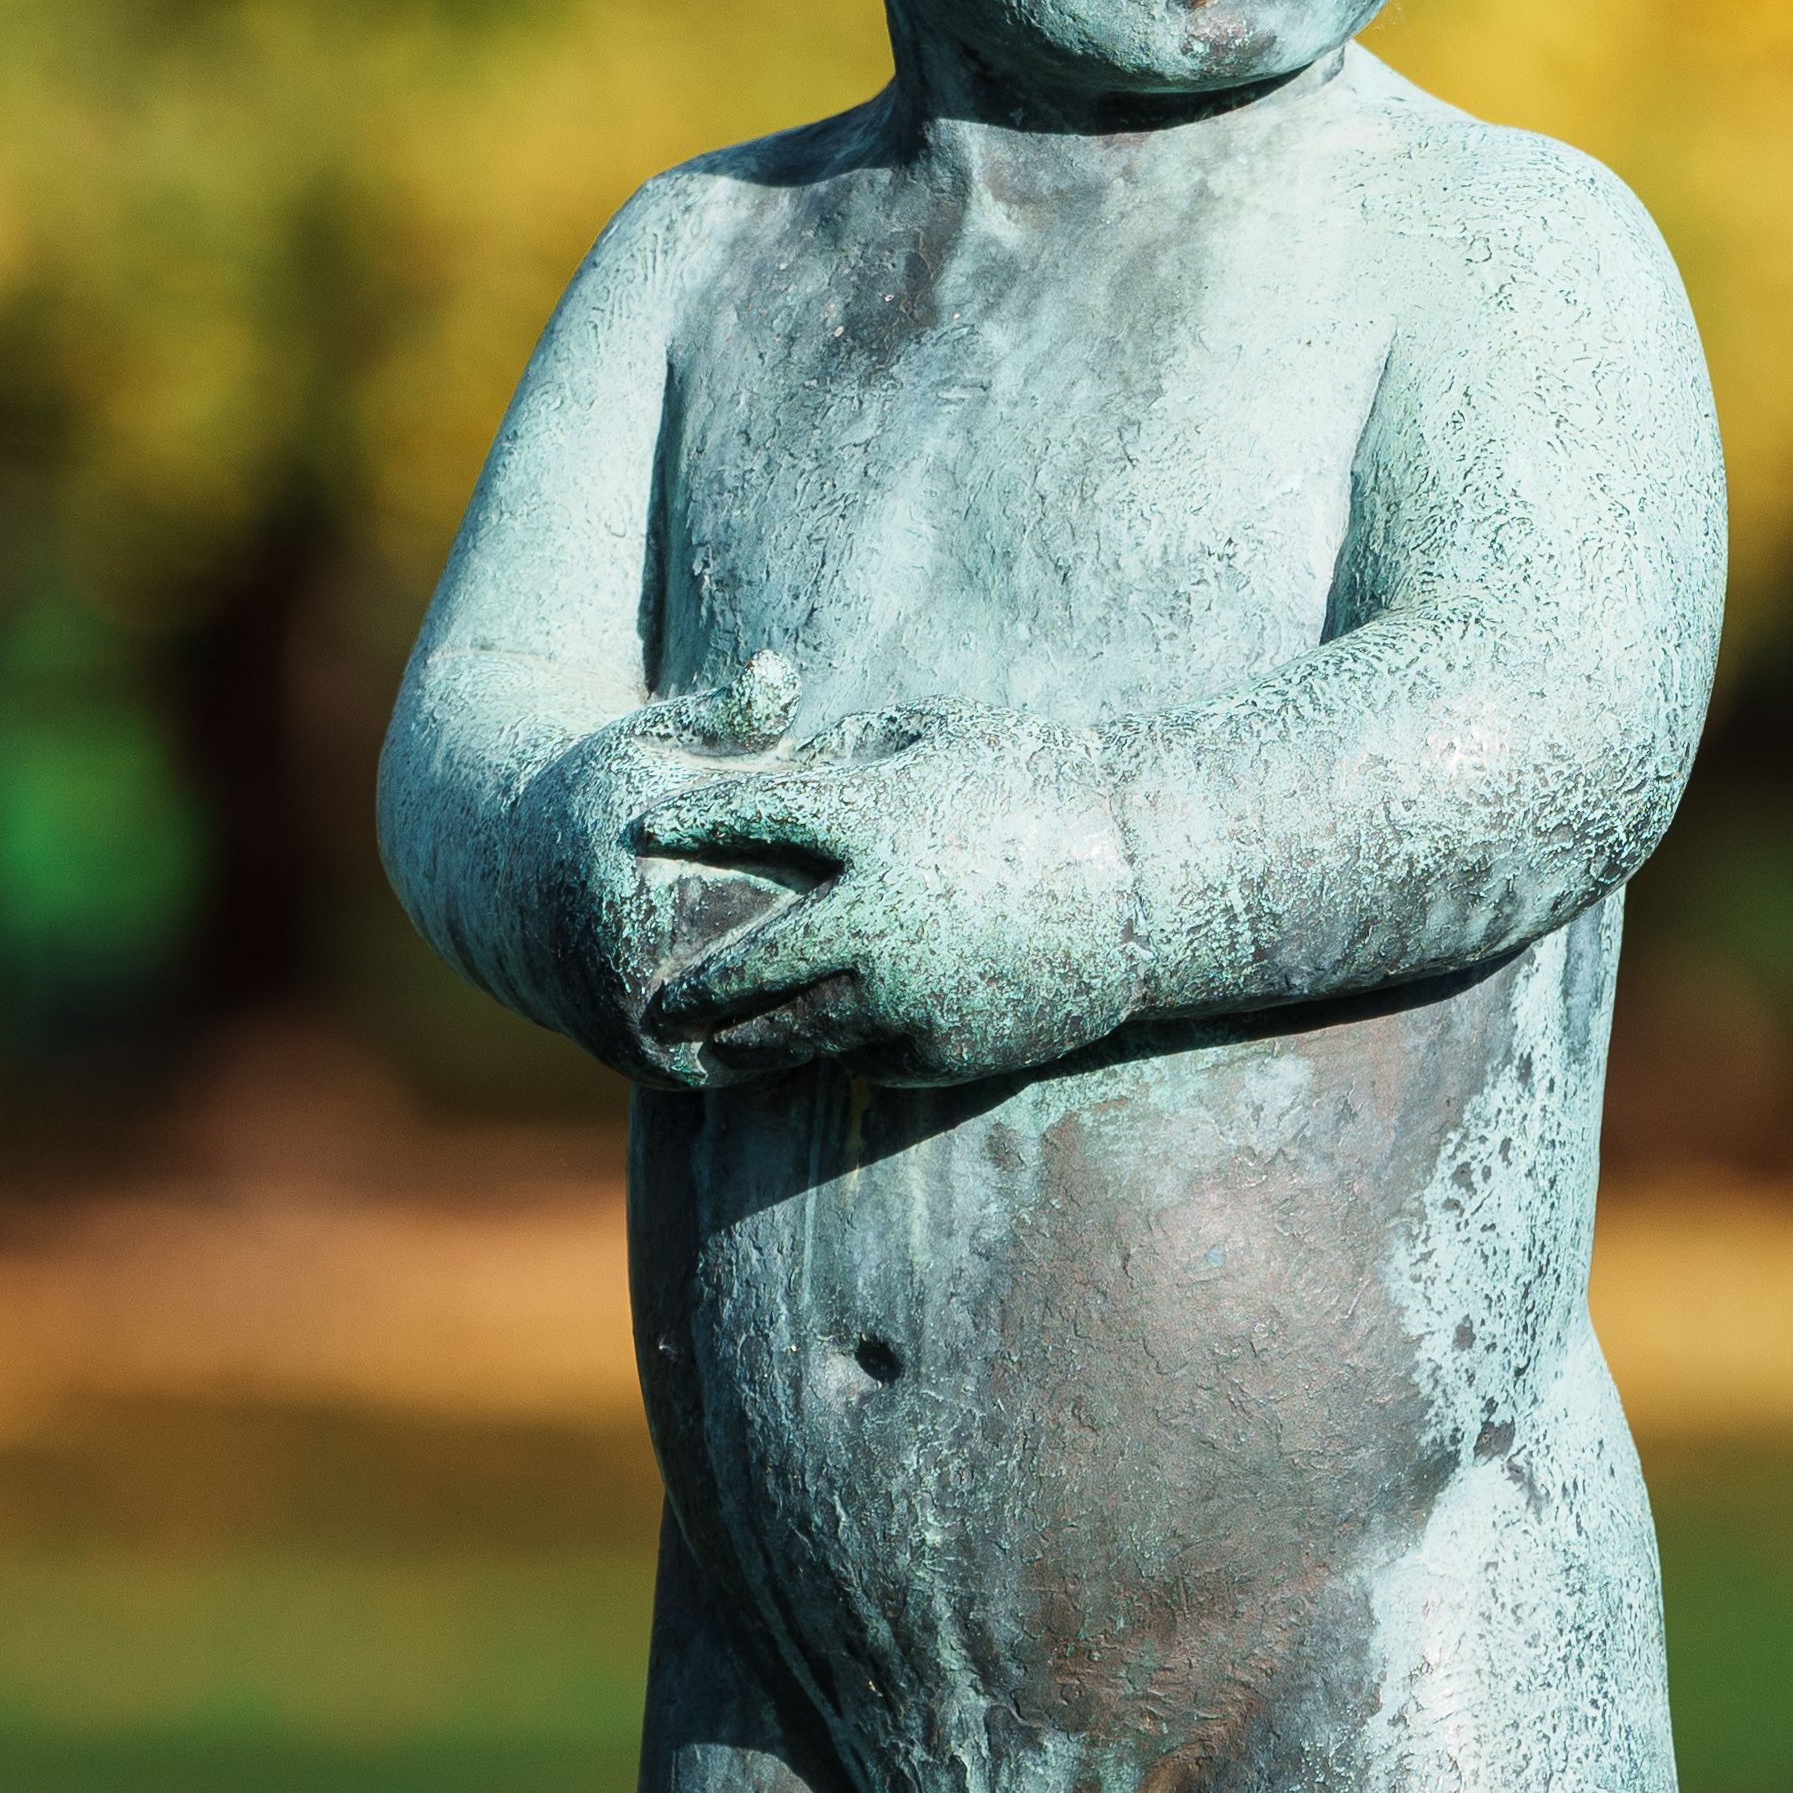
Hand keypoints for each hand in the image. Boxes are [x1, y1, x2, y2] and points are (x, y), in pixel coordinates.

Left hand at [616, 709, 1143, 1093]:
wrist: (1149, 878)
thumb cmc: (1048, 785)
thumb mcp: (948, 737)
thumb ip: (859, 751)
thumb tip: (796, 760)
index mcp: (870, 822)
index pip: (750, 821)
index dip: (692, 826)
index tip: (643, 836)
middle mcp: (874, 913)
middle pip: (751, 961)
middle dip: (697, 985)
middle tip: (654, 1000)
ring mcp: (907, 988)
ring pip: (795, 1032)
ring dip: (747, 1044)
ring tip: (715, 1053)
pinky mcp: (945, 1044)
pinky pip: (870, 1055)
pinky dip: (845, 1051)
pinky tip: (825, 1056)